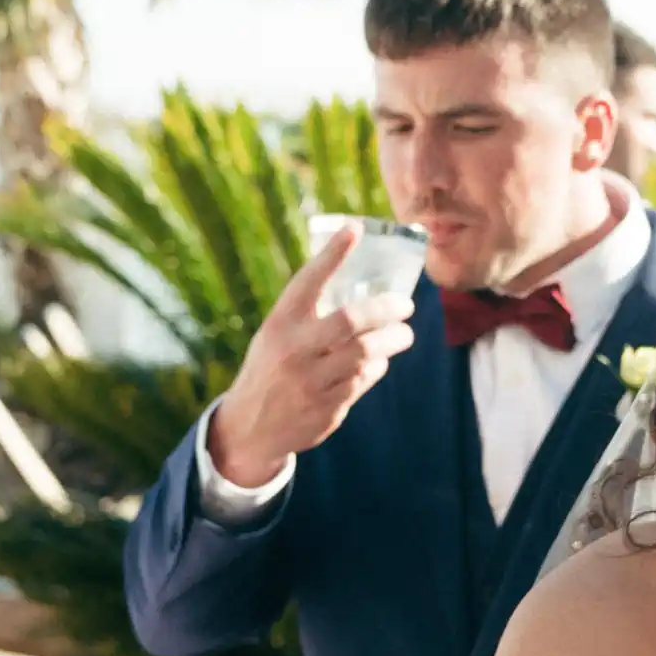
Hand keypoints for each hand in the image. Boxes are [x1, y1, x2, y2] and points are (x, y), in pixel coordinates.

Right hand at [203, 231, 415, 489]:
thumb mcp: (276, 335)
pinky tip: (379, 361)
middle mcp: (295, 349)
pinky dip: (376, 366)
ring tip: (404, 334)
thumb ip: (309, 316)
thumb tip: (362, 289)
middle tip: (405, 305)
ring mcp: (311, 381)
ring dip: (392, 340)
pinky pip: (363, 380)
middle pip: (352, 320)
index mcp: (280, 323)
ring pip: (366, 353)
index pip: (308, 280)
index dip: (332, 253)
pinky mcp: (327, 407)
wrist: (249, 427)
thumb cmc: (271, 368)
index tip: (353, 228)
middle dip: (387, 308)